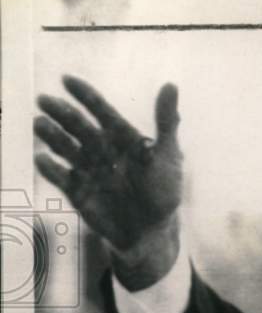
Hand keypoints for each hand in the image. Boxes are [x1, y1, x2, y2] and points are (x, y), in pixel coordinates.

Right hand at [35, 77, 182, 288]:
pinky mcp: (78, 191)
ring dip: (52, 135)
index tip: (67, 80)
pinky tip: (42, 158)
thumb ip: (167, 122)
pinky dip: (50, 168)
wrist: (152, 232)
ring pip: (66, 148)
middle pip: (79, 126)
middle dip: (62, 113)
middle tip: (44, 100)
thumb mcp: (168, 156)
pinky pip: (61, 177)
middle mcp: (102, 150)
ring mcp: (88, 170)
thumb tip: (171, 84)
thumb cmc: (163, 193)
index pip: (101, 111)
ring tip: (39, 123)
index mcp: (122, 138)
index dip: (85, 96)